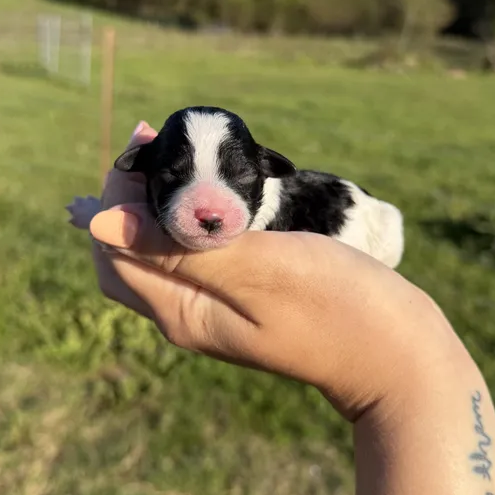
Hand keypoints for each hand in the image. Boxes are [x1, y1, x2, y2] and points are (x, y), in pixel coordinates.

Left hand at [80, 123, 461, 421]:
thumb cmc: (338, 308)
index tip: (147, 139)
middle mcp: (188, 315)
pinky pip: (193, 257)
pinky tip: (209, 196)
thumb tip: (98, 222)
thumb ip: (177, 249)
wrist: (397, 356)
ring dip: (157, 207)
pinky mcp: (243, 299)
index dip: (117, 194)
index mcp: (181, 311)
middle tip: (159, 142)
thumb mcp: (257, 270)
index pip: (115, 249)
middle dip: (129, 198)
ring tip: (181, 157)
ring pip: (160, 254)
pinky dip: (187, 220)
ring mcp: (216, 309)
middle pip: (127, 256)